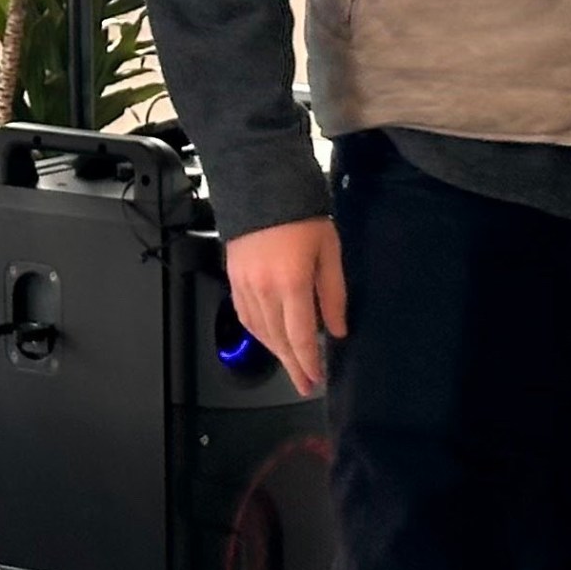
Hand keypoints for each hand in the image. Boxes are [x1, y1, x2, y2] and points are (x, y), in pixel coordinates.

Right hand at [227, 217, 348, 395]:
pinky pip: (245, 316)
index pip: (299, 335)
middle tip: (304, 383)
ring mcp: (244, 285)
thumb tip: (336, 329)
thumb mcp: (329, 251)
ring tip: (291, 363)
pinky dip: (258, 333)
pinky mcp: (233, 278)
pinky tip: (269, 338)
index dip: (308, 361)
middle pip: (278, 339)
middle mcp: (263, 289)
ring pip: (259, 331)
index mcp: (291, 282)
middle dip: (293, 365)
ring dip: (276, 351)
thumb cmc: (301, 214)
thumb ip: (333, 294)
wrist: (261, 185)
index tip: (315, 378)